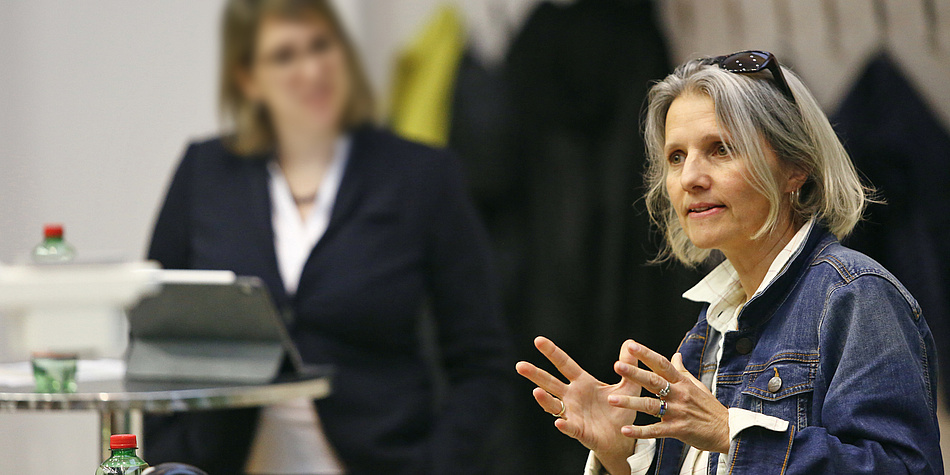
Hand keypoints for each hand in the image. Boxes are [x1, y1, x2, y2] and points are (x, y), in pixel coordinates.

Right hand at [515, 337, 641, 473]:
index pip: (564, 364)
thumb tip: (631, 342)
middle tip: (520, 365)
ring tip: (536, 391)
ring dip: (544, 399)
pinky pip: (570, 427)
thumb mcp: (628, 386)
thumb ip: (628, 366)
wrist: (622, 437)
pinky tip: (559, 421)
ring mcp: (573, 414)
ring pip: (553, 405)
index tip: (538, 340)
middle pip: (550, 382)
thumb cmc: (620, 410)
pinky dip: (564, 424)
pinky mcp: (579, 431)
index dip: (552, 352)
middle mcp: (572, 397)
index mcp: (582, 383)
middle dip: (535, 374)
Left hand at [608, 342, 729, 453]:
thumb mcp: (697, 386)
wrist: (727, 430)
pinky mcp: (678, 430)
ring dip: (630, 403)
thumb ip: (682, 371)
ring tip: (612, 399)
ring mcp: (678, 412)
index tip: (630, 345)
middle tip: (617, 366)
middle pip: (654, 381)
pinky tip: (625, 430)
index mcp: (682, 382)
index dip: (646, 354)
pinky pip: (656, 430)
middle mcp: (679, 394)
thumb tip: (675, 355)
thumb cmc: (710, 407)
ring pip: (651, 406)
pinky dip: (640, 431)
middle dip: (635, 373)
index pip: (662, 364)